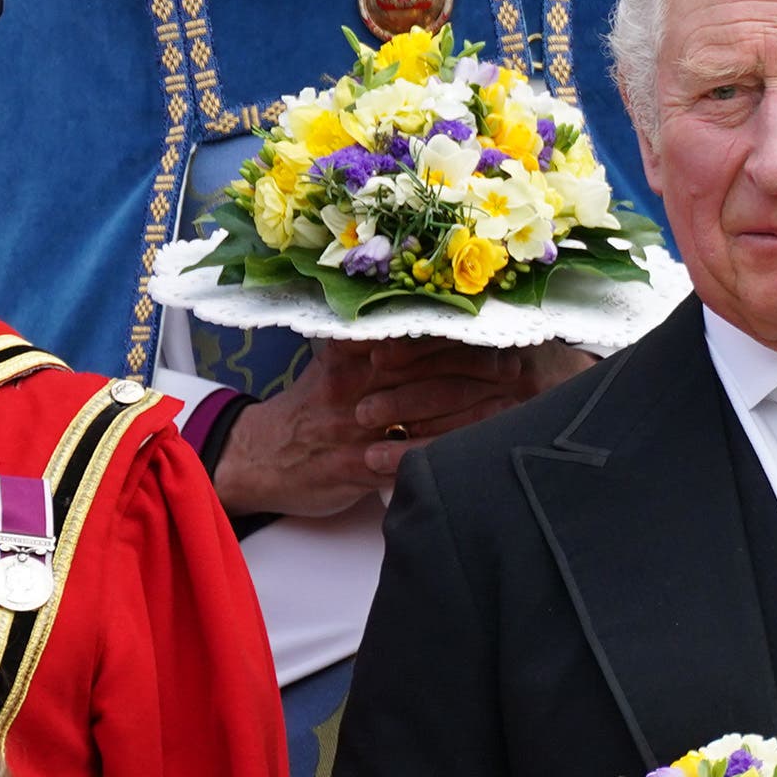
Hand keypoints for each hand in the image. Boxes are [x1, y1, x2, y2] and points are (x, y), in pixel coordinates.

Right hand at [211, 340, 596, 517]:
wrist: (257, 457)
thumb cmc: (307, 408)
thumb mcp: (330, 364)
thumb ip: (368, 340)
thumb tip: (414, 309)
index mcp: (350, 356)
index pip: (410, 338)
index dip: (455, 334)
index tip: (496, 326)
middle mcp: (354, 387)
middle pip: (424, 372)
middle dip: (475, 368)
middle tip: (519, 364)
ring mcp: (355, 428)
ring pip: (422, 414)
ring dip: (472, 408)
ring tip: (513, 401)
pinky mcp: (356, 467)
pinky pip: (407, 457)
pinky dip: (444, 451)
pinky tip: (477, 450)